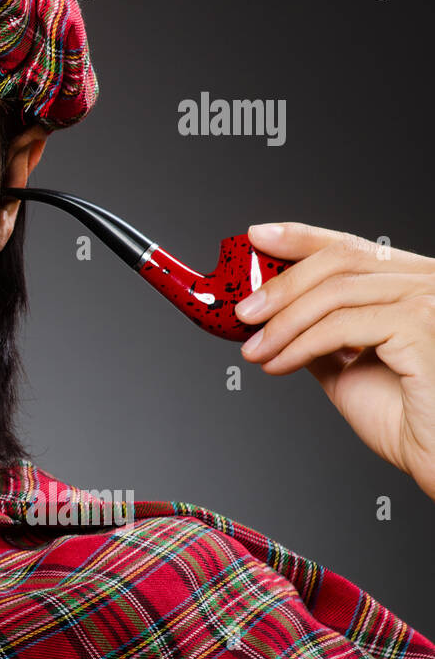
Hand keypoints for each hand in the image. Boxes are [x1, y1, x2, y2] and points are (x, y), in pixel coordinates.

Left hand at [235, 222, 434, 500]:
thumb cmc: (410, 421)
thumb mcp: (351, 366)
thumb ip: (322, 334)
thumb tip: (275, 316)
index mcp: (417, 285)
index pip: (355, 246)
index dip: (302, 238)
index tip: (257, 237)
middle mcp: (431, 283)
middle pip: (341, 261)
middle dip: (281, 285)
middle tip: (242, 314)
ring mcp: (431, 301)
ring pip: (336, 293)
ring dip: (282, 323)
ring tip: (254, 350)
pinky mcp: (423, 326)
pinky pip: (342, 326)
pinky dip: (299, 344)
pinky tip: (278, 364)